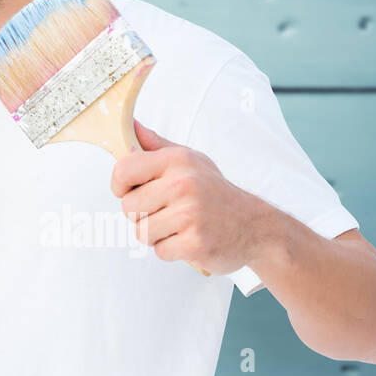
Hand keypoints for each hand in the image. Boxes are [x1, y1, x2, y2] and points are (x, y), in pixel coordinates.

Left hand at [109, 119, 271, 275]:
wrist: (256, 226)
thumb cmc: (214, 192)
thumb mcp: (190, 160)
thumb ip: (155, 145)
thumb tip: (130, 124)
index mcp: (177, 160)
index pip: (123, 171)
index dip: (119, 185)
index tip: (130, 191)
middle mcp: (183, 184)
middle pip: (128, 207)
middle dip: (141, 214)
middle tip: (166, 211)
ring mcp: (190, 214)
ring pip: (141, 232)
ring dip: (156, 234)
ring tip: (178, 225)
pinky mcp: (195, 243)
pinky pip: (159, 250)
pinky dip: (171, 249)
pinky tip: (189, 238)